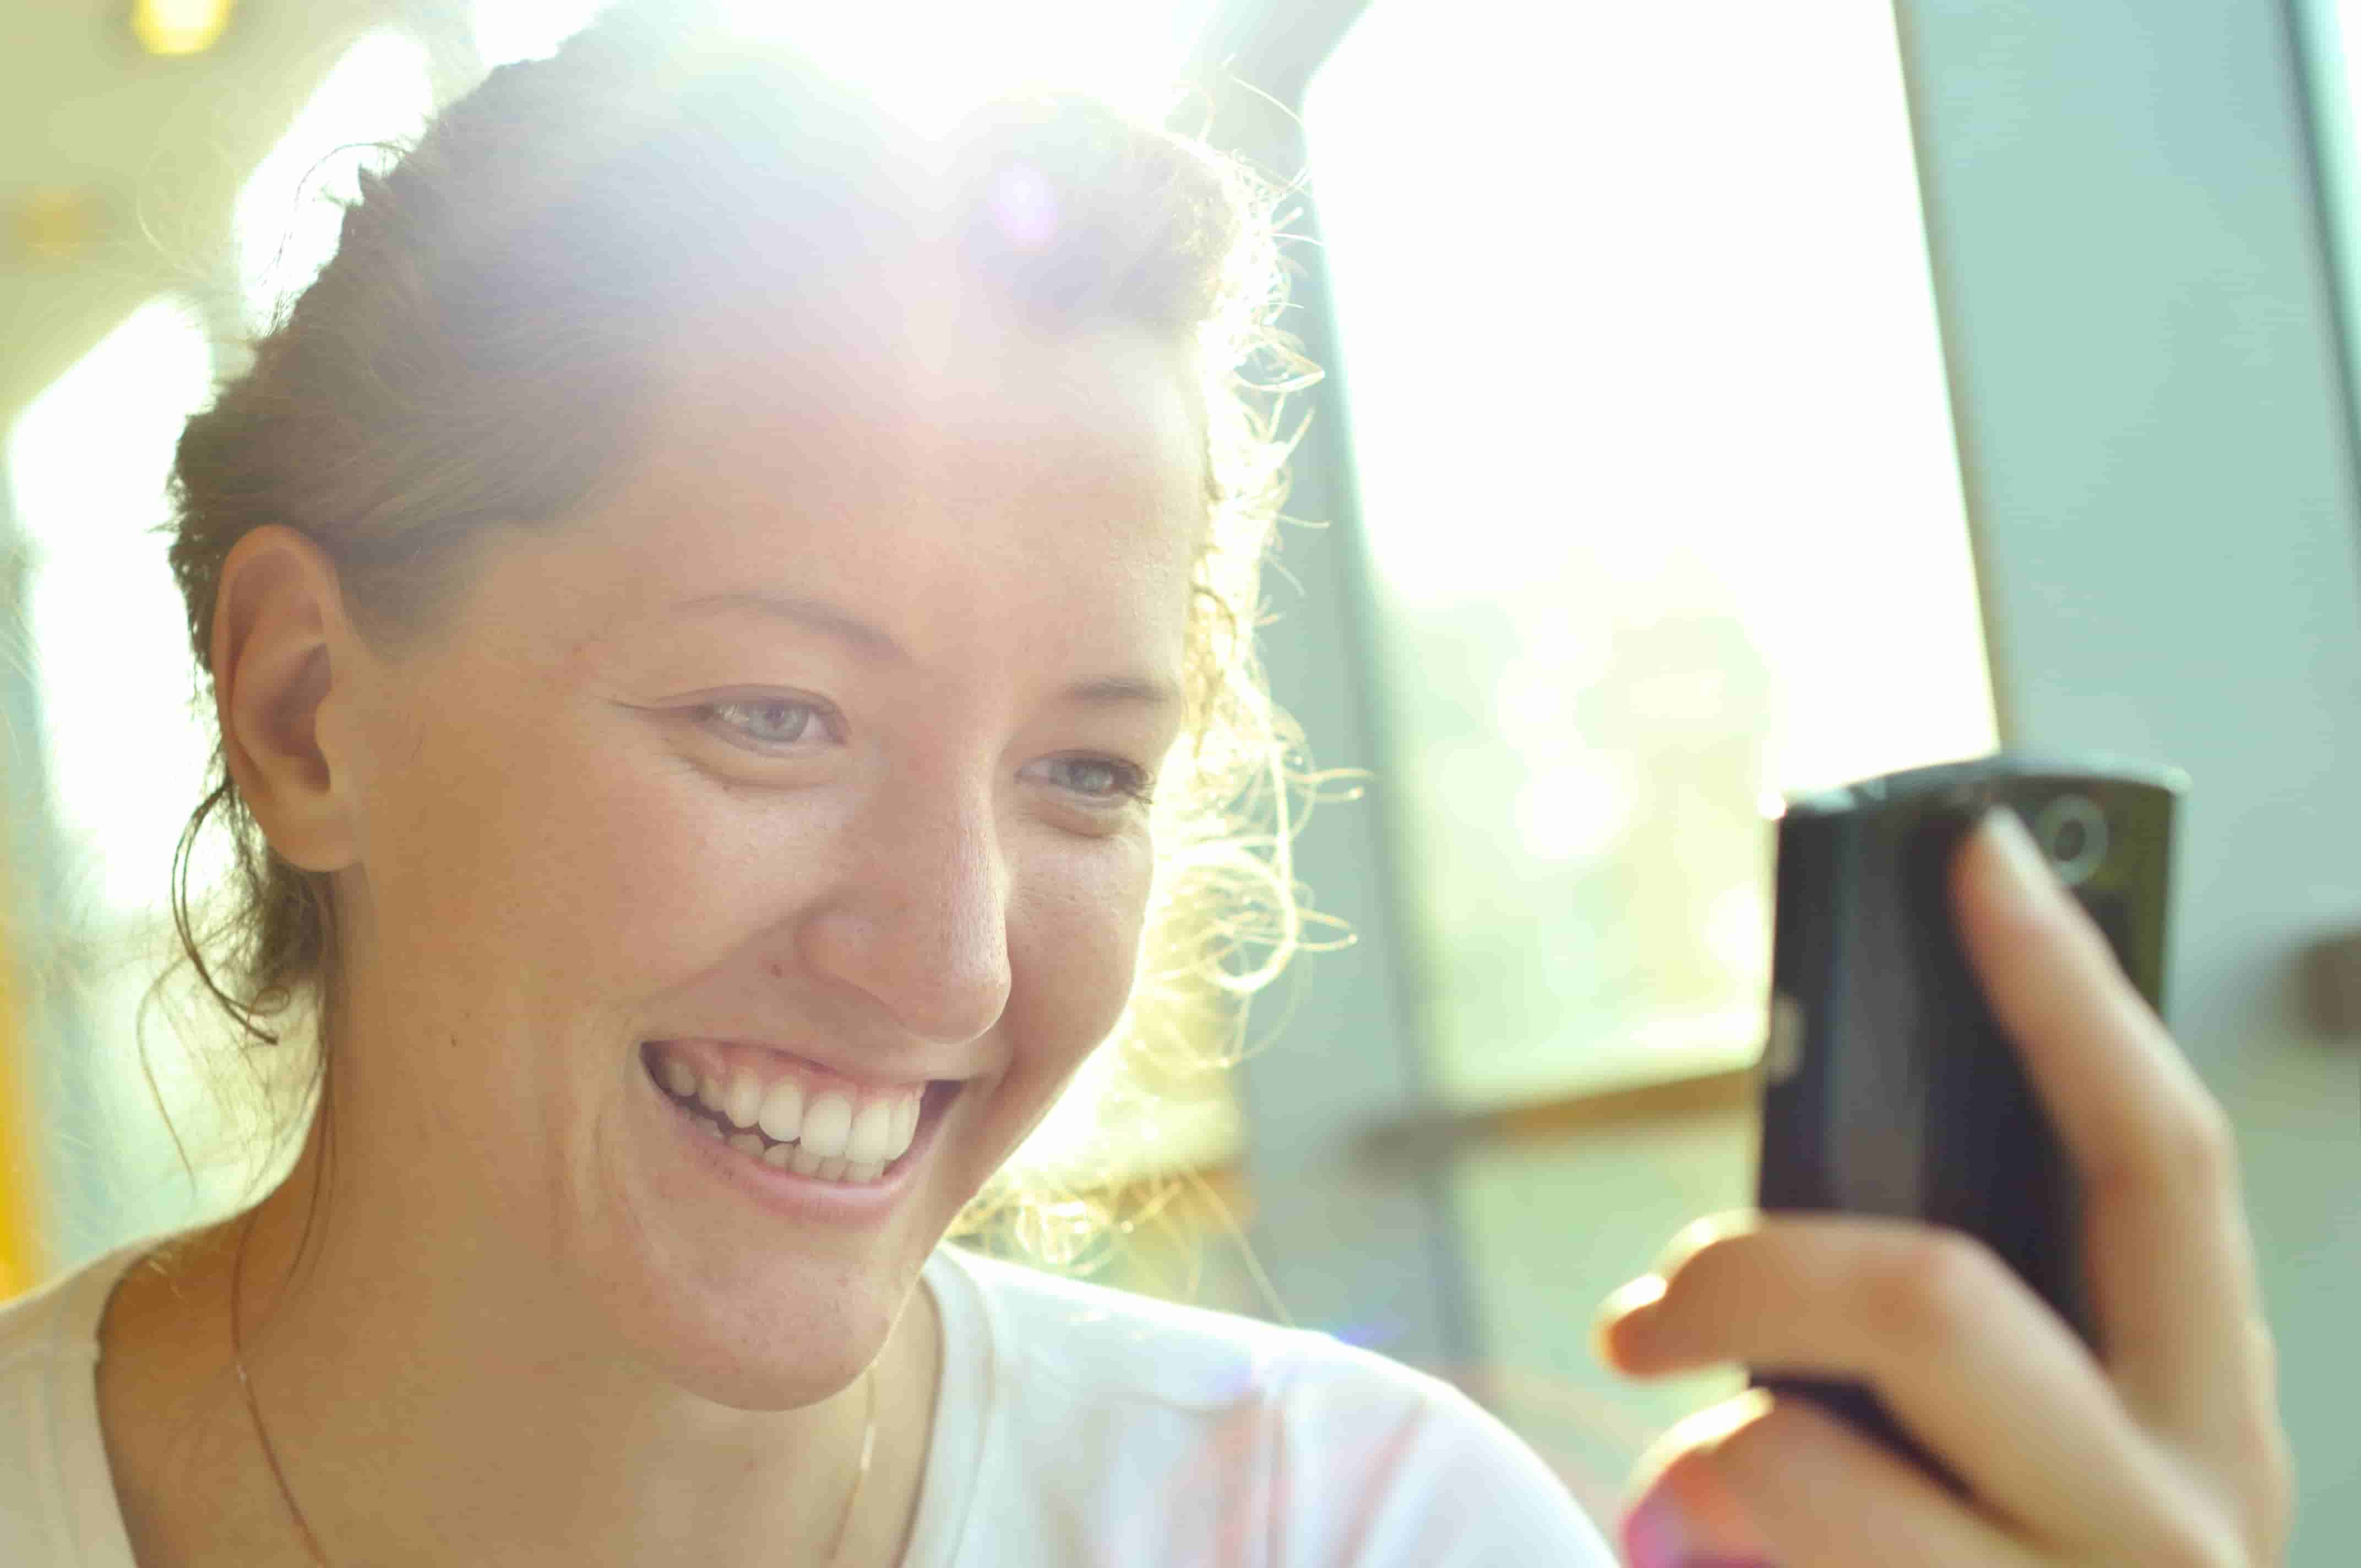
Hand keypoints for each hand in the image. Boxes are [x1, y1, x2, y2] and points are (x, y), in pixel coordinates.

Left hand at [1591, 807, 2293, 1566]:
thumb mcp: (2014, 1469)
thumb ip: (1956, 1344)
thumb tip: (1785, 1232)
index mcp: (2207, 1426)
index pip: (2160, 1157)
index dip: (2069, 990)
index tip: (1967, 849)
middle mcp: (2184, 1531)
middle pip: (1933, 1295)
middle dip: (1746, 1269)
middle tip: (1637, 1313)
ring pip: (1793, 1470)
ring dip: (1694, 1468)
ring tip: (1673, 1506)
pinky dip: (1684, 1562)